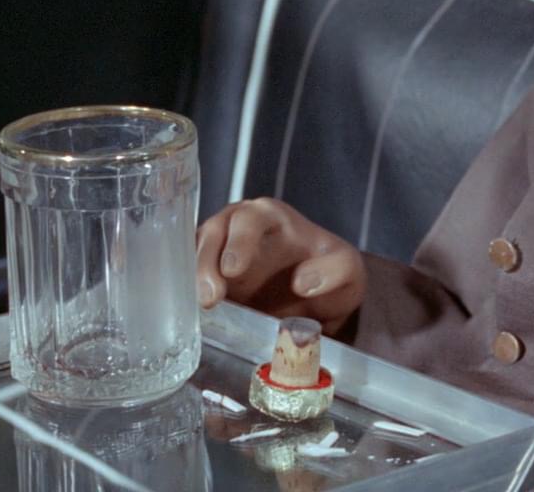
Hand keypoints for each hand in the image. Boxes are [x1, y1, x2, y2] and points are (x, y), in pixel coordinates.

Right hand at [196, 198, 365, 334]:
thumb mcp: (349, 272)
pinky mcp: (207, 281)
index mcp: (272, 218)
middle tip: (212, 296)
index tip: (235, 269)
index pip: (249, 217)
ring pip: (195, 255)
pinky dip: (184, 293)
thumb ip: (337, 269)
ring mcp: (218, 254)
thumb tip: (303, 282)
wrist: (318, 306)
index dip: (239, 240)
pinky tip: (188, 314)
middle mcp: (238, 228)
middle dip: (208, 261)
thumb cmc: (330, 277)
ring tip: (204, 308)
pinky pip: (186, 279)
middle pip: (214, 232)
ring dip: (194, 280)